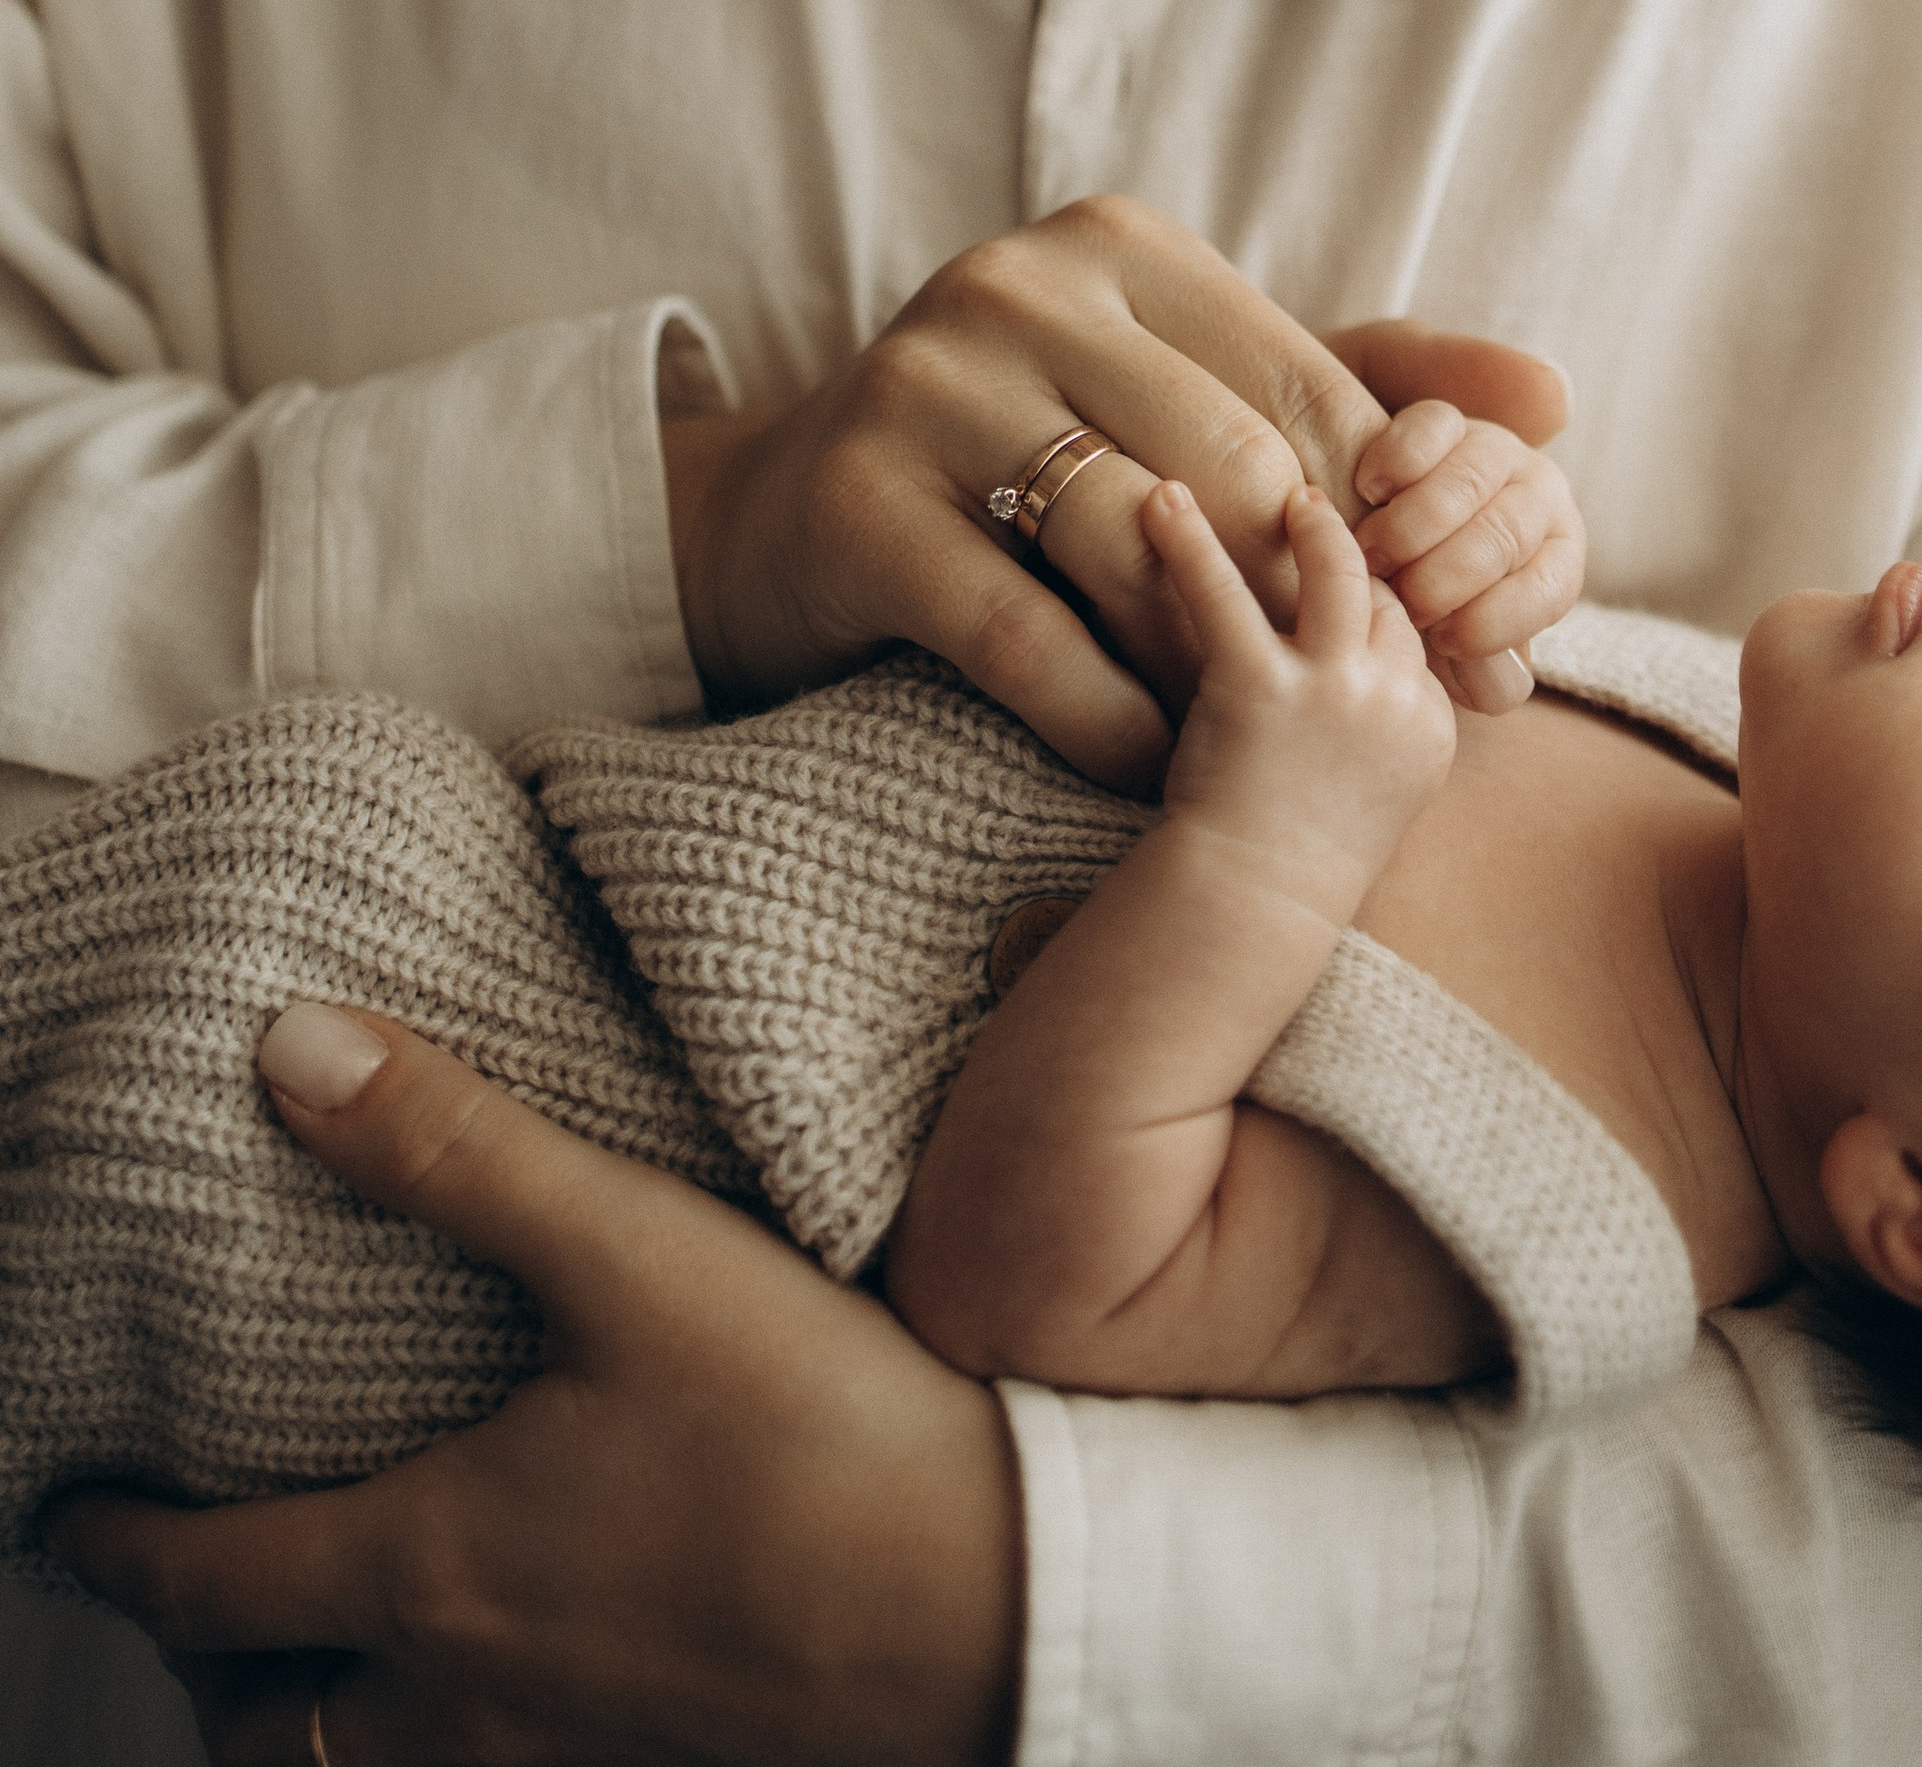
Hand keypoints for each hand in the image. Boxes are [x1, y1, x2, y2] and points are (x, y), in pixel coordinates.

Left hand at [48, 1009, 1016, 1766]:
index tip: (71, 1513)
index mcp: (427, 1571)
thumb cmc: (821, 1435)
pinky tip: (516, 1676)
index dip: (114, 1546)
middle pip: (261, 1730)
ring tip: (333, 1646)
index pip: (201, 1585)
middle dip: (210, 1665)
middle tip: (199, 1586)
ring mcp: (564, 1755)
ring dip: (316, 1723)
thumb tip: (293, 1049)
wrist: (1005, 1608)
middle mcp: (466, 1697)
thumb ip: (460, 1149)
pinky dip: (442, 1749)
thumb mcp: (638, 1254)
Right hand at [665, 196, 1576, 785]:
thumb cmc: (1034, 463)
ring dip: (1210, 667)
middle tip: (1383, 715)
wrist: (783, 526)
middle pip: (1229, 466)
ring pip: (1133, 545)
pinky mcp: (853, 503)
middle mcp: (1020, 284)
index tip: (1470, 639)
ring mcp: (924, 382)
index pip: (1306, 388)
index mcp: (1122, 247)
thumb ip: (1363, 386)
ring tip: (1251, 743)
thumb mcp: (1190, 400)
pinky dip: (1107, 716)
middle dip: (1319, 605)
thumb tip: (1554, 397)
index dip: (1397, 527)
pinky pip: (1021, 633)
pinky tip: (1151, 764)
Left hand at [1151, 480, 1456, 927]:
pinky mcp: (1258, 685)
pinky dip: (1189, 541)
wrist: (1251, 903)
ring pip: (1335, 571)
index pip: (1414, 635)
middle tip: (1323, 517)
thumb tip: (1370, 677)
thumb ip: (1385, 728)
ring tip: (1289, 496)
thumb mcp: (1377, 793)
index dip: (1381, 610)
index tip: (1357, 589)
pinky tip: (1163, 501)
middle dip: (1355, 559)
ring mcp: (1331, 689)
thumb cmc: (1299, 859)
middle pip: (1385, 596)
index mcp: (1428, 727)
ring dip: (1312, 524)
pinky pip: (1223, 593)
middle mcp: (1392, 699)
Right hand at [1350, 403, 1585, 699]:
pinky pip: (1432, 428)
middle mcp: (1541, 499)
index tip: (1443, 640)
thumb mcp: (1454, 642)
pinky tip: (1370, 490)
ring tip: (1370, 557)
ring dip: (1413, 526)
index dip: (1495, 622)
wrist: (1375, 538)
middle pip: (1504, 536)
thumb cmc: (1427, 607)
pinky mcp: (1448, 419)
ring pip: (1469, 482)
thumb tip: (1500, 686)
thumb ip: (1479, 668)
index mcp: (1557, 561)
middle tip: (1399, 601)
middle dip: (1445, 577)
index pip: (1547, 591)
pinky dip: (1398, 461)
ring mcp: (1496, 450)